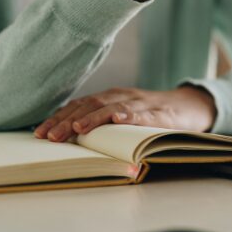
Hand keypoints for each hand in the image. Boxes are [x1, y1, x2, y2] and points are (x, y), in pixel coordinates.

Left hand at [34, 86, 216, 141]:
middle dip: (69, 120)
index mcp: (111, 97)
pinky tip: (119, 119)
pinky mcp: (162, 113)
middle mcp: (124, 96)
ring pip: (115, 107)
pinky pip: (145, 114)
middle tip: (50, 136)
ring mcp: (143, 104)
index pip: (80, 104)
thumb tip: (67, 135)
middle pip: (92, 104)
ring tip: (78, 128)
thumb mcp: (124, 114)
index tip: (40, 132)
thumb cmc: (152, 115)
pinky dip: (131, 116)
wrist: (191, 106)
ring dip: (95, 117)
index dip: (60, 117)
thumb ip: (102, 120)